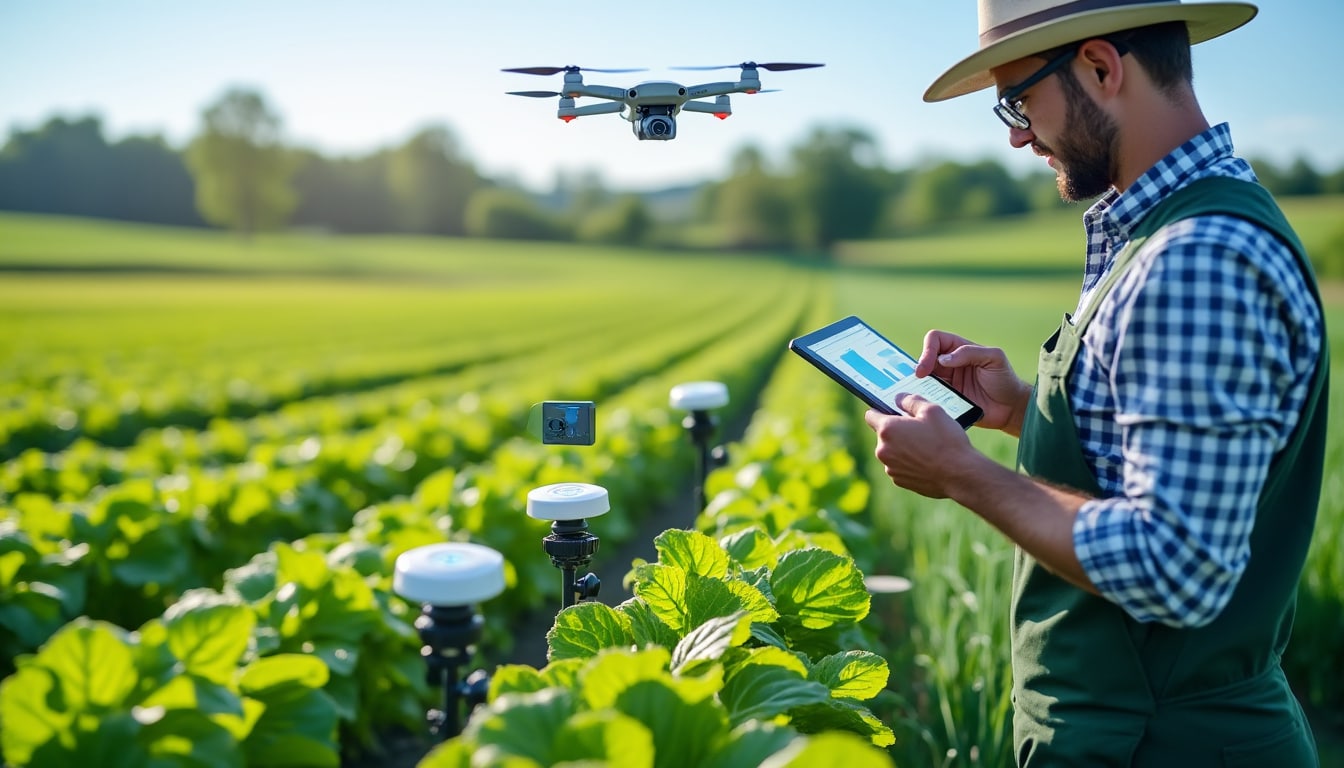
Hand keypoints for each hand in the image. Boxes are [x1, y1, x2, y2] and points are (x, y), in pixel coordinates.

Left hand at [864, 395, 977, 498]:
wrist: (959, 474)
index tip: (893, 412)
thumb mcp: (932, 411)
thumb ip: (911, 401)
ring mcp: (890, 467)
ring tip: (927, 447)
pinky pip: (900, 466)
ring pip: (893, 452)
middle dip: (898, 431)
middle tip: (920, 429)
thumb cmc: (946, 440)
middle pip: (884, 435)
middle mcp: (883, 450)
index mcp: (887, 429)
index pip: (871, 415)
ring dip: (903, 448)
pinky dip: (910, 463)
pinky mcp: (900, 481)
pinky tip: (927, 461)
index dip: (882, 411)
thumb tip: (899, 398)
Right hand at [914, 330, 1029, 434]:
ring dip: (921, 383)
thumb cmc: (1005, 379)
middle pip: (925, 358)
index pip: (935, 339)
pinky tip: (927, 402)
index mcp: (960, 349)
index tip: (928, 365)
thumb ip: (970, 352)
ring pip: (924, 378)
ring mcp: (947, 382)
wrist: (1011, 408)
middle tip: (920, 378)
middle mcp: (950, 364)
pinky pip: (930, 397)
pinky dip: (926, 398)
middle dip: (920, 367)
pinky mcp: (946, 399)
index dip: (928, 349)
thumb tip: (943, 359)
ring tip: (921, 390)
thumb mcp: (994, 358)